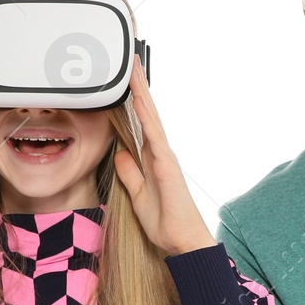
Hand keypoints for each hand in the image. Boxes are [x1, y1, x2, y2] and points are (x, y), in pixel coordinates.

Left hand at [111, 55, 217, 256]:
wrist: (184, 243)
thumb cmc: (166, 223)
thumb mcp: (137, 195)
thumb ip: (130, 173)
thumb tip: (121, 153)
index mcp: (153, 160)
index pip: (140, 124)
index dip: (133, 101)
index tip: (125, 79)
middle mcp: (160, 153)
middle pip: (147, 113)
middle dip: (138, 87)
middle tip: (130, 60)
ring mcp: (165, 156)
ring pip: (151, 117)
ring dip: (142, 92)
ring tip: (133, 68)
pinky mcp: (167, 165)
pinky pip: (154, 134)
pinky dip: (146, 115)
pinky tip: (139, 99)